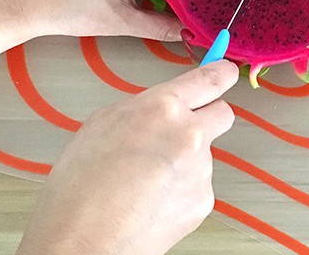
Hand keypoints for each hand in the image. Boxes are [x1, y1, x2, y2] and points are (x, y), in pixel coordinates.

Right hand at [16, 60, 238, 254]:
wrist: (83, 241)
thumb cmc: (81, 182)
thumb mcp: (105, 122)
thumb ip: (144, 108)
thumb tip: (164, 108)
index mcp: (163, 107)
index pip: (209, 79)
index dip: (222, 72)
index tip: (227, 71)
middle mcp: (190, 133)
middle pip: (223, 113)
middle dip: (209, 116)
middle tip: (185, 130)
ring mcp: (201, 169)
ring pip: (204, 153)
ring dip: (186, 159)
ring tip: (147, 179)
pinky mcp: (204, 201)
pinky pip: (199, 184)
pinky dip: (183, 188)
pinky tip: (153, 199)